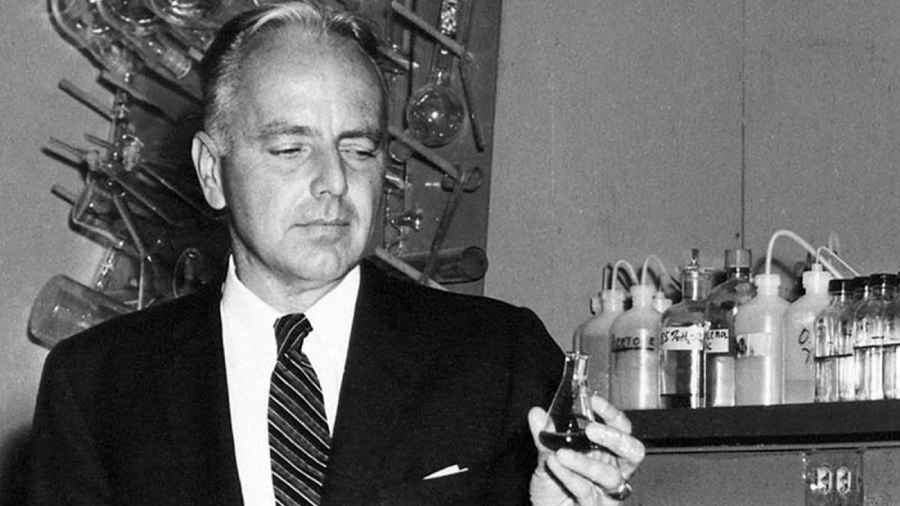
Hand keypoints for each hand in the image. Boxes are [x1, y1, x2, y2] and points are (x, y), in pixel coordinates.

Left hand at [527, 395, 644, 505]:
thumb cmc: (552, 492)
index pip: (620, 429)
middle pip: (633, 451)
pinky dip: (569, 475)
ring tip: (560, 453)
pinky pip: (587, 491)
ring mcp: (608, 492)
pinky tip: (554, 465)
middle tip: (591, 430)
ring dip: (584, 462)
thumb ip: (544, 438)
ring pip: (610, 475)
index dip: (612, 414)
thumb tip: (536, 412)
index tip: (594, 400)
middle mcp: (613, 471)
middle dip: (615, 437)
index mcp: (605, 453)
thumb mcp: (545, 460)